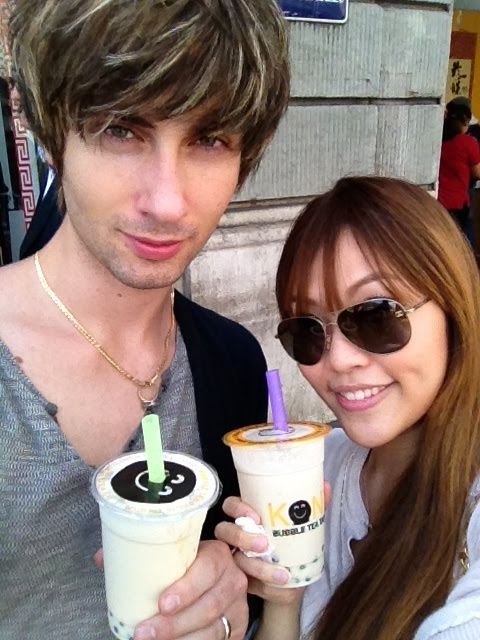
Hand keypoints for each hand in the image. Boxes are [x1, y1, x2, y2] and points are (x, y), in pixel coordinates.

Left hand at [133, 539, 247, 639]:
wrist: (219, 578)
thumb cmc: (191, 564)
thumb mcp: (178, 553)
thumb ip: (147, 557)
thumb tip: (103, 558)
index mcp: (218, 556)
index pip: (207, 570)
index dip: (187, 588)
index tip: (162, 604)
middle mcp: (232, 581)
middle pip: (208, 606)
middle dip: (173, 624)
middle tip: (143, 632)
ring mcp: (236, 607)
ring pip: (211, 630)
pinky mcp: (235, 628)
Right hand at [215, 483, 331, 605]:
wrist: (293, 581)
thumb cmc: (293, 545)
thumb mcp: (303, 526)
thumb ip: (313, 507)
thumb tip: (326, 486)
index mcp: (248, 517)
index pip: (231, 505)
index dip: (238, 508)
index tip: (256, 516)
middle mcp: (236, 536)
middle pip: (224, 530)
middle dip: (242, 537)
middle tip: (264, 544)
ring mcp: (235, 559)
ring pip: (235, 560)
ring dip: (257, 567)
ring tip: (282, 575)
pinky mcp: (241, 581)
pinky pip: (244, 584)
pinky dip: (264, 586)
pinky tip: (280, 587)